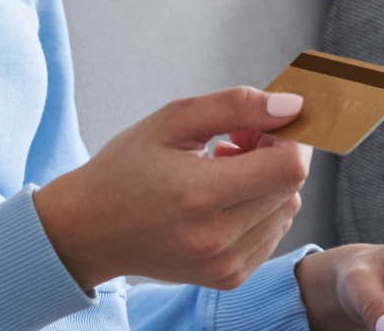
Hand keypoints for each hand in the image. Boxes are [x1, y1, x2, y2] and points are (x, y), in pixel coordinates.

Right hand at [33, 87, 311, 291]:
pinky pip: (272, 234)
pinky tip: (221, 198)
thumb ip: (236, 106)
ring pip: (287, 210)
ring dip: (267, 183)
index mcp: (200, 194)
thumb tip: (293, 104)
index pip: (289, 166)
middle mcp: (217, 238)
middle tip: (233, 141)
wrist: (90, 230)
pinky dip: (259, 209)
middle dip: (275, 154)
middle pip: (292, 187)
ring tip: (222, 170)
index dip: (287, 136)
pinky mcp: (229, 278)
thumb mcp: (172, 120)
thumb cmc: (127, 168)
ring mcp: (225, 265)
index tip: (258, 124)